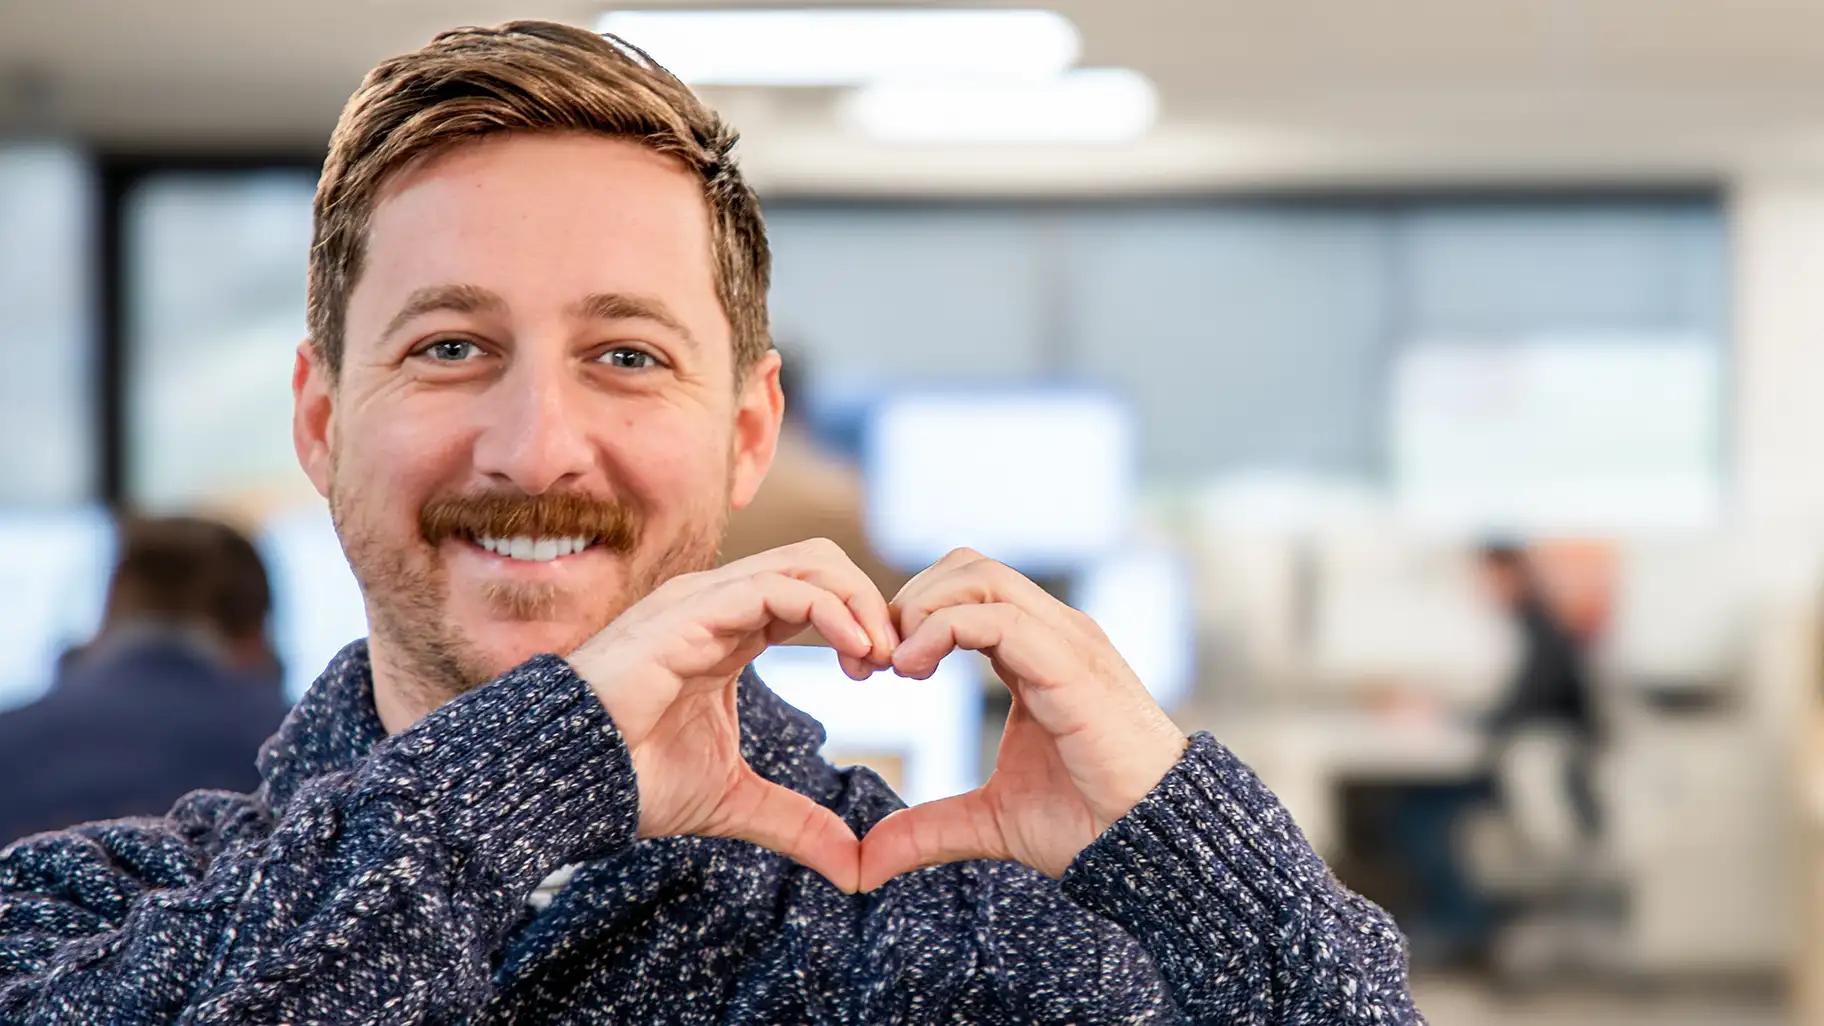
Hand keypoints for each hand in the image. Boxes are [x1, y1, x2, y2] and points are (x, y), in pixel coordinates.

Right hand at [566, 538, 896, 891]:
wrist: (565, 782)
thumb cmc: (631, 779)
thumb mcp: (736, 802)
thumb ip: (796, 823)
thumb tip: (854, 868)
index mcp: (730, 629)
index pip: (814, 591)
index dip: (861, 621)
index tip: (887, 671)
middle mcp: (719, 601)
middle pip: (820, 561)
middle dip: (871, 601)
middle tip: (896, 659)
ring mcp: (704, 599)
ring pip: (808, 562)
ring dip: (859, 602)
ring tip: (881, 656)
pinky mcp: (691, 612)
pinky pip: (778, 587)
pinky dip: (830, 610)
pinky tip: (855, 651)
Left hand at [858, 548, 1186, 890]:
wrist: (1151, 845)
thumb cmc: (1087, 823)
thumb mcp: (989, 821)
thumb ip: (929, 827)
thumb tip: (870, 860)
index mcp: (1037, 651)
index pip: (965, 590)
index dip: (910, 617)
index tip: (874, 670)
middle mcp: (1053, 632)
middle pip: (966, 566)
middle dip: (908, 601)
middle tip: (877, 662)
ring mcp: (1066, 640)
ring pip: (980, 575)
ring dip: (922, 609)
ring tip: (897, 665)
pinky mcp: (1070, 664)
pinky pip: (998, 616)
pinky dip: (942, 629)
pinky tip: (914, 670)